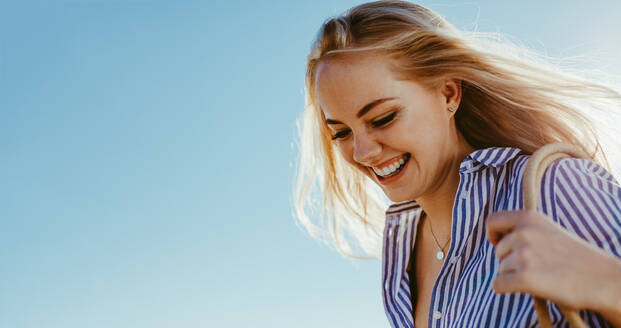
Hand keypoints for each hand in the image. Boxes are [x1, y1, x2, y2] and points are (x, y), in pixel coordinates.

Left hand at [485, 209, 620, 311]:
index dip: (493, 235)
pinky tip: (528, 287)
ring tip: (542, 276)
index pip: (492, 221)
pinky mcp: (525, 277)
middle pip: (497, 252)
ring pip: (500, 270)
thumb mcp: (549, 230)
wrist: (602, 279)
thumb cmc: (575, 257)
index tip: (499, 244)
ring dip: (515, 276)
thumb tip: (495, 242)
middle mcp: (524, 233)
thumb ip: (524, 230)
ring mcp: (524, 255)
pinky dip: (507, 289)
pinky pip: (498, 285)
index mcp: (529, 217)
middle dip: (510, 261)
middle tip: (537, 267)